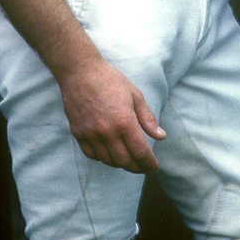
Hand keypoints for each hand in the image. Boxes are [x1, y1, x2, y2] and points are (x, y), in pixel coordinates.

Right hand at [58, 57, 165, 172]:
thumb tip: (161, 136)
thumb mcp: (135, 95)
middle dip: (137, 168)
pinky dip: (103, 158)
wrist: (80, 72)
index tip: (154, 166)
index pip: (140, 152)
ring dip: (121, 164)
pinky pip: (92, 155)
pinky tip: (110, 154)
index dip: (149, 163)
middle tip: (143, 166)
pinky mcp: (78, 133)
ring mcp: (91, 134)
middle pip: (124, 161)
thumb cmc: (110, 80)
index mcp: (125, 122)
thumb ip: (148, 118)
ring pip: (108, 160)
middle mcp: (107, 132)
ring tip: (129, 161)